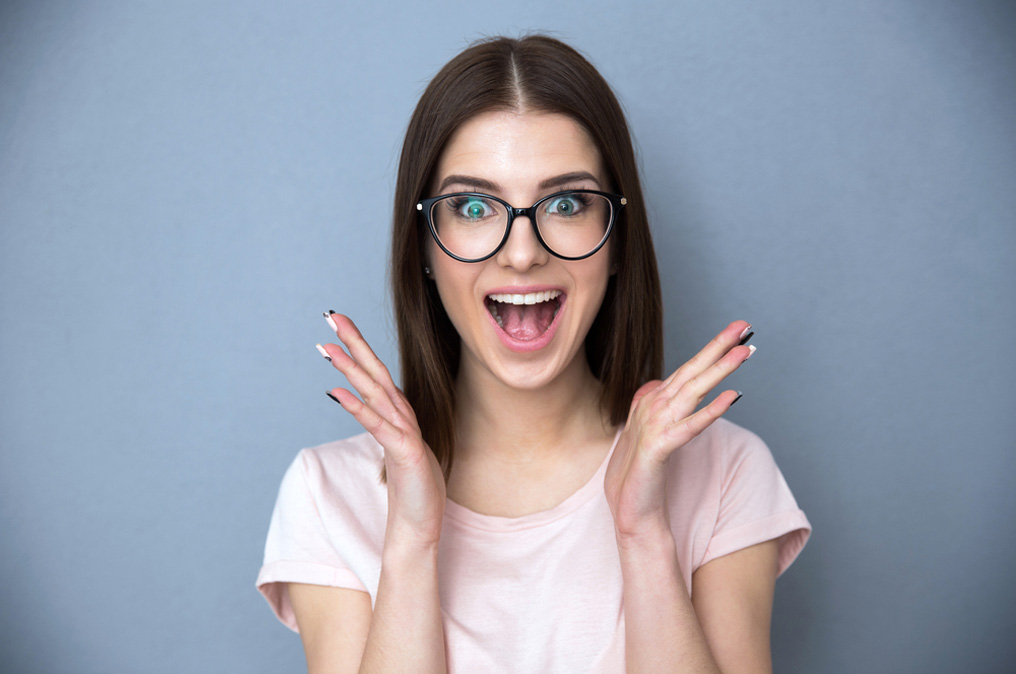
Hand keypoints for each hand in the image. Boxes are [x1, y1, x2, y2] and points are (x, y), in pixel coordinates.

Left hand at [318, 312, 445, 549]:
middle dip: (354, 342)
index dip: (359, 348)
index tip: (337, 327)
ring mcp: (406, 434)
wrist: (420, 528)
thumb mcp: (398, 452)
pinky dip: (357, 407)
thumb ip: (388, 429)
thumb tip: (373, 412)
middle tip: (331, 316)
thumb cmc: (411, 493)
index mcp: (398, 417)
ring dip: (352, 368)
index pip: (376, 374)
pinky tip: (336, 393)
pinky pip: (378, 426)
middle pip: (376, 372)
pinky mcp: (406, 453)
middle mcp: (403, 419)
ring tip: (328, 346)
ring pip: (376, 393)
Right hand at [604, 320, 753, 541]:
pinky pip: (690, 427)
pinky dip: (710, 411)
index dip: (712, 349)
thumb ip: (656, 406)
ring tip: (744, 352)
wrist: (633, 510)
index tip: (737, 332)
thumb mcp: (649, 433)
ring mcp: (654, 426)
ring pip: (693, 391)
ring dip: (719, 370)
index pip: (688, 369)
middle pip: (691, 371)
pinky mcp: (658, 448)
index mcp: (653, 402)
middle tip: (743, 326)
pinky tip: (732, 398)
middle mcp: (652, 407)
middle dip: (718, 346)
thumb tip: (663, 384)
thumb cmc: (643, 474)